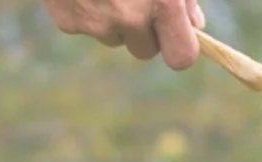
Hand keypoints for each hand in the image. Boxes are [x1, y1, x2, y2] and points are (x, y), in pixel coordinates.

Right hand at [42, 0, 205, 70]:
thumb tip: (193, 23)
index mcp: (161, 2)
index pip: (181, 56)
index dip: (180, 45)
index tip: (177, 33)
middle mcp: (128, 19)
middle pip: (145, 50)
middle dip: (145, 30)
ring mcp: (94, 23)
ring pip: (113, 36)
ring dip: (115, 17)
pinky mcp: (67, 21)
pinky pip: (85, 26)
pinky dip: (87, 8)